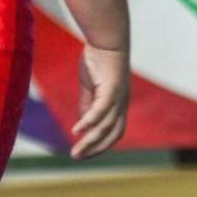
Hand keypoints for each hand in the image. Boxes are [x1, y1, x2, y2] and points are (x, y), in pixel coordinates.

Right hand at [70, 44, 129, 159]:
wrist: (107, 39)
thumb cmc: (99, 61)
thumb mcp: (91, 88)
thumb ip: (88, 105)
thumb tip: (83, 125)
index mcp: (119, 104)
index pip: (113, 132)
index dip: (100, 145)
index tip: (84, 153)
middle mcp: (122, 104)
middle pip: (112, 134)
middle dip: (95, 149)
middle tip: (76, 157)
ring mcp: (118, 97)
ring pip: (105, 127)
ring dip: (89, 141)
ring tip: (75, 152)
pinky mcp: (111, 89)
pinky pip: (99, 111)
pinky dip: (88, 122)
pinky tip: (76, 130)